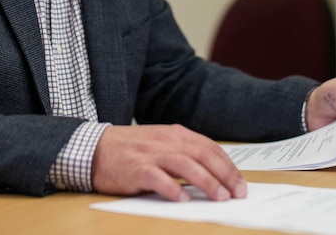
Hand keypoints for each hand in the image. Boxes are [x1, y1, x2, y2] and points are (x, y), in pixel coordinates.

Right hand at [91, 124, 246, 201]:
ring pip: (185, 165)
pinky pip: (157, 178)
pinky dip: (172, 189)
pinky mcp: (135, 169)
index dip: (228, 166)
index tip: (240, 183)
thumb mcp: (161, 144)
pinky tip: (183, 200)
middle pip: (203, 155)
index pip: (210, 148)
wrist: (94, 148)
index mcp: (175, 134)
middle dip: (225, 174)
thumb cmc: (131, 150)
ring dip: (206, 181)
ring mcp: (150, 154)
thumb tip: (214, 175)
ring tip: (220, 197)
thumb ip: (184, 154)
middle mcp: (166, 141)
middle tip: (238, 193)